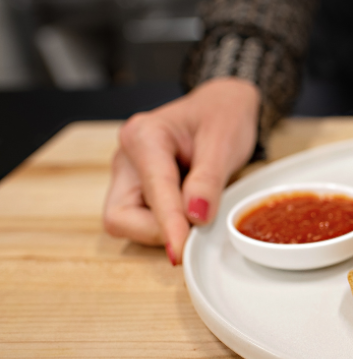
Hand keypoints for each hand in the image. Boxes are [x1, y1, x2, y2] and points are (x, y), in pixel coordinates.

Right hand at [103, 77, 260, 263]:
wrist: (222, 107)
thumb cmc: (222, 117)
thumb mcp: (225, 142)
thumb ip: (208, 179)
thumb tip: (196, 216)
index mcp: (144, 136)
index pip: (154, 191)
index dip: (168, 225)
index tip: (180, 251)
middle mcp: (127, 157)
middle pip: (121, 216)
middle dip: (157, 230)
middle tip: (198, 227)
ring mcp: (128, 175)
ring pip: (127, 223)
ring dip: (163, 228)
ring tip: (199, 207)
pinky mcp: (137, 189)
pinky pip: (141, 220)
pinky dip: (167, 224)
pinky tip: (191, 209)